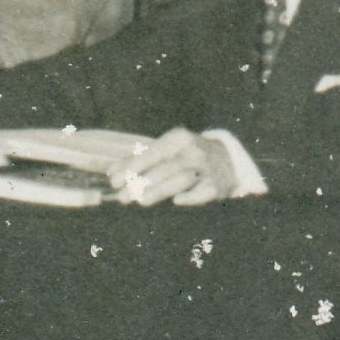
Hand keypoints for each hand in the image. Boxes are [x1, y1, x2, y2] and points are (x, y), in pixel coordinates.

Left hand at [107, 127, 242, 207]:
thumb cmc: (186, 155)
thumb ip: (139, 159)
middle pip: (165, 168)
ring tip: (141, 201)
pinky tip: (177, 201)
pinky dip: (191, 197)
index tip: (114, 181)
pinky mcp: (217, 186)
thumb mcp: (167, 150)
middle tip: (123, 197)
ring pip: (182, 179)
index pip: (152, 153)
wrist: (228, 161)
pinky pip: (203, 193)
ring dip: (160, 191)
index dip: (132, 168)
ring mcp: (207, 169)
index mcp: (178, 139)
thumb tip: (111, 172)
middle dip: (142, 183)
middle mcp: (194, 151)